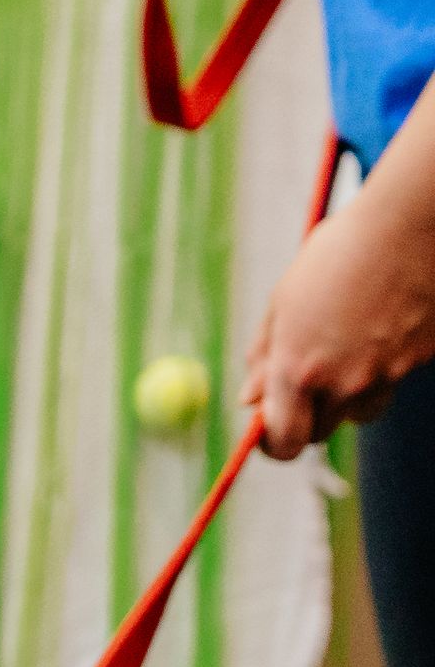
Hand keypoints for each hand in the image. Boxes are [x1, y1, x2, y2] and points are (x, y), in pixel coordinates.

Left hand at [245, 191, 434, 456]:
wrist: (410, 222)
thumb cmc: (339, 252)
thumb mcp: (286, 299)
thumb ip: (264, 355)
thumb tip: (248, 399)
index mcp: (298, 368)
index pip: (283, 441)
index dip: (274, 444)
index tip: (270, 432)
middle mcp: (341, 382)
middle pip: (320, 433)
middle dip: (309, 415)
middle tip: (308, 379)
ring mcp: (384, 376)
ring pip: (359, 412)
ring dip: (349, 394)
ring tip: (351, 340)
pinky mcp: (418, 363)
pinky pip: (394, 380)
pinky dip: (385, 364)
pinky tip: (384, 322)